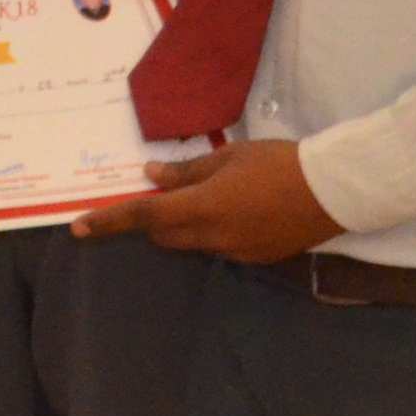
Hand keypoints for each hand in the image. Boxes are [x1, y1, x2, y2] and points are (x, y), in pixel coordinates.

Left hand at [75, 139, 342, 262]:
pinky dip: (215, 232)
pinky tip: (239, 211)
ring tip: (212, 196)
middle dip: (156, 219)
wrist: (337, 189)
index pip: (144, 218)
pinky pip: (220, 248)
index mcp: (202, 208)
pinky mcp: (257, 258)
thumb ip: (187, 172)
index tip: (78, 228)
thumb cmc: (280, 163)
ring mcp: (236, 252)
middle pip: (164, 236)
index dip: (109, 222)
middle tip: (166, 193)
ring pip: (192, 244)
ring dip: (186, 226)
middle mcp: (214, 237)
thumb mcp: (230, 157)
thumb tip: (152, 178)